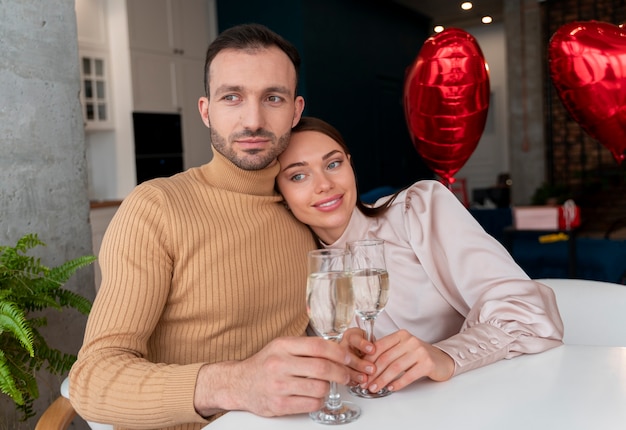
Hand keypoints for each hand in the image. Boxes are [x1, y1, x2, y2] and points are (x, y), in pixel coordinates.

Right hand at [193, 336, 351, 417]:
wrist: (238, 383)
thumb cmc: (264, 364)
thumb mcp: (281, 347)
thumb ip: (305, 347)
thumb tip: (336, 350)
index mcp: (282, 346)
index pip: (318, 346)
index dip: (338, 353)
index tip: (348, 358)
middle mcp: (279, 364)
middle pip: (323, 368)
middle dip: (342, 373)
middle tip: (347, 375)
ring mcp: (278, 385)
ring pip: (319, 388)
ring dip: (329, 388)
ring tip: (326, 386)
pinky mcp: (279, 404)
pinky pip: (311, 404)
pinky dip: (319, 401)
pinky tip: (315, 397)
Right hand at [340, 327, 376, 385]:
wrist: (357, 350)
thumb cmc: (364, 345)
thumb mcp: (369, 340)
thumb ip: (374, 344)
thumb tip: (382, 351)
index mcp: (351, 336)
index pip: (354, 338)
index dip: (363, 344)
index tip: (372, 349)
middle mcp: (342, 345)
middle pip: (346, 354)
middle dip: (359, 363)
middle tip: (371, 369)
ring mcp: (338, 357)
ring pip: (342, 365)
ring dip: (355, 373)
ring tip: (365, 378)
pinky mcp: (337, 368)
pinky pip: (341, 375)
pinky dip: (350, 380)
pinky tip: (357, 382)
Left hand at [354, 329, 454, 392]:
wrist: (442, 360)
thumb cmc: (418, 356)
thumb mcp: (402, 349)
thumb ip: (388, 353)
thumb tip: (366, 366)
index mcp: (401, 335)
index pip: (379, 347)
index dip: (368, 361)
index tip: (361, 373)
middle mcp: (410, 340)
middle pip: (386, 358)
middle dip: (373, 374)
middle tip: (365, 384)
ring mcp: (419, 351)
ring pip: (395, 368)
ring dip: (382, 380)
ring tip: (375, 388)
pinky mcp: (427, 363)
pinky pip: (408, 375)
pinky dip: (398, 383)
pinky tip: (390, 388)